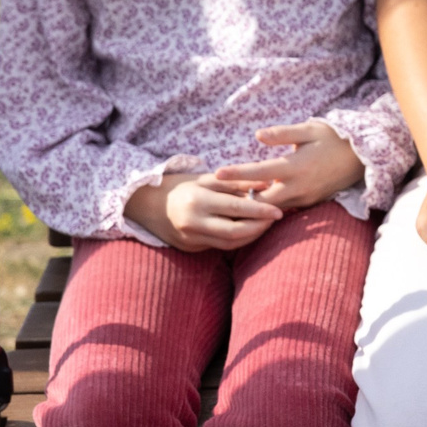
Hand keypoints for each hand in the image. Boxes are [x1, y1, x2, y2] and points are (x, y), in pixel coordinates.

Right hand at [126, 169, 281, 251]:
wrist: (147, 205)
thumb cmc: (181, 186)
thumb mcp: (207, 178)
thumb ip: (237, 183)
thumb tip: (267, 184)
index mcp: (198, 202)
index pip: (236, 209)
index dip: (260, 211)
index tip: (279, 210)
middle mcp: (193, 223)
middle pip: (235, 232)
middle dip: (259, 227)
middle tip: (276, 217)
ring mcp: (191, 239)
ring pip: (229, 244)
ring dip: (252, 235)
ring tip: (266, 223)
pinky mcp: (190, 248)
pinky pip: (220, 246)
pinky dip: (238, 240)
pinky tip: (249, 230)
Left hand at [211, 121, 364, 212]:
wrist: (362, 157)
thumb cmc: (333, 138)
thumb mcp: (309, 130)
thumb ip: (282, 134)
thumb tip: (258, 135)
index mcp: (296, 166)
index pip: (259, 172)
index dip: (237, 174)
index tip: (216, 174)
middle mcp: (299, 186)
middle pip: (261, 200)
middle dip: (241, 198)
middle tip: (220, 194)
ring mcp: (306, 197)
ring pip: (272, 207)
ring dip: (255, 203)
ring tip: (233, 199)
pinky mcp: (311, 203)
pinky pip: (285, 208)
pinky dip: (271, 205)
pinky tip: (259, 200)